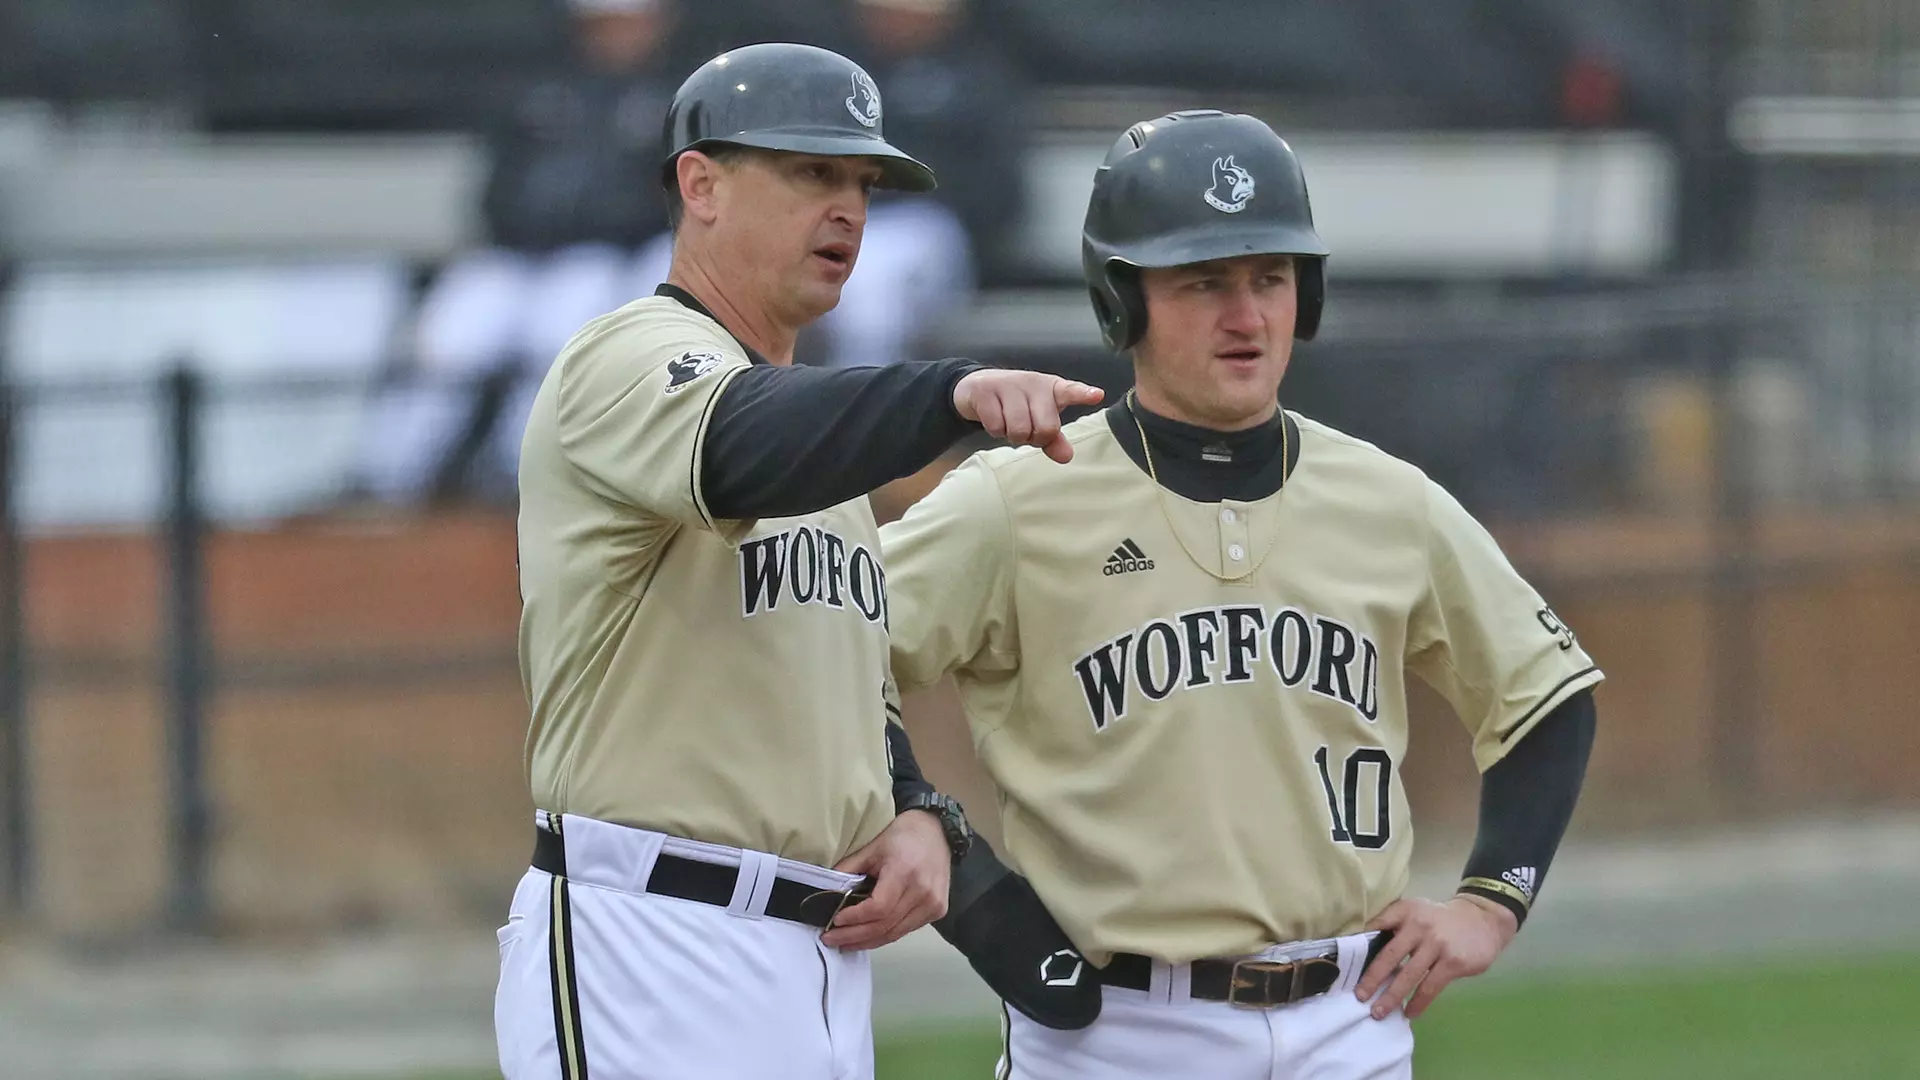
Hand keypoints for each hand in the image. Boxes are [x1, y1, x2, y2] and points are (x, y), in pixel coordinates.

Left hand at [821, 810, 951, 950]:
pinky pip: (906, 930)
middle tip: (831, 939)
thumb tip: (826, 892)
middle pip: (885, 926)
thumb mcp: (872, 848)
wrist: (937, 832)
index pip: (878, 908)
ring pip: (895, 933)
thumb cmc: (903, 836)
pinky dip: (885, 935)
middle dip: (854, 936)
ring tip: (845, 943)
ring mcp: (933, 904)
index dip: (855, 918)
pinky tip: (868, 936)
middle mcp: (923, 892)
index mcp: (905, 872)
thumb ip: (849, 870)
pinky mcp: (938, 911)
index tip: (835, 920)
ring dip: (868, 941)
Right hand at [952, 370, 1104, 463]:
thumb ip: (1054, 439)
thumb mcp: (1038, 419)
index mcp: (1051, 388)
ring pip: (1019, 430)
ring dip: (1012, 435)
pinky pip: (996, 427)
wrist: (977, 387)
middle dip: (1035, 438)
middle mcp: (1032, 383)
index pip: (1070, 391)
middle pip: (1045, 427)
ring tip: (1008, 423)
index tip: (1097, 395)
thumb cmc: (1017, 405)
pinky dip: (995, 431)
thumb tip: (1066, 457)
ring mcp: (1008, 385)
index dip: (1083, 394)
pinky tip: (994, 418)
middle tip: (1026, 430)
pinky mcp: (985, 391)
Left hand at [1355, 895, 1517, 1019]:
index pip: (1376, 926)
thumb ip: (1394, 926)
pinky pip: (1430, 987)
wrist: (1482, 920)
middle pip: (1389, 957)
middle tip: (1359, 997)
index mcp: (1405, 911)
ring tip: (1378, 1012)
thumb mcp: (1416, 912)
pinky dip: (1418, 1003)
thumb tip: (1365, 950)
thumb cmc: (1440, 920)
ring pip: (1408, 976)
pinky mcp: (1453, 962)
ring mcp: (1437, 944)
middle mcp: (1418, 926)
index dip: (1359, 945)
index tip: (1343, 964)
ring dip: (1392, 997)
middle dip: (1372, 979)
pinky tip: (1409, 1013)